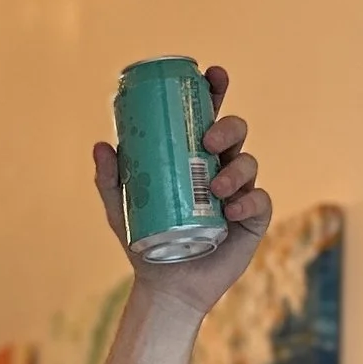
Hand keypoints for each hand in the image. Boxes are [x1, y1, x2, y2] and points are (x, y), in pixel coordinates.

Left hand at [92, 64, 271, 317]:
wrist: (166, 287)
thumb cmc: (145, 243)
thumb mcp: (122, 209)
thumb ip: (111, 179)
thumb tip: (102, 144)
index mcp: (194, 157)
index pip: (207, 115)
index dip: (215, 91)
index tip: (213, 75)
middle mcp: (220, 168)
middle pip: (234, 132)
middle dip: (228, 127)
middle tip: (208, 141)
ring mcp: (240, 193)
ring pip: (249, 163)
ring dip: (236, 168)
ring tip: (215, 188)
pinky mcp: (253, 220)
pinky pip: (261, 201)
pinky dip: (249, 201)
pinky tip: (233, 210)